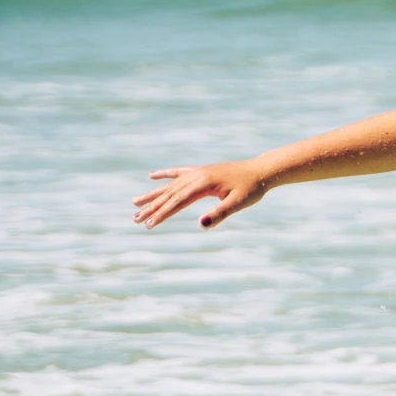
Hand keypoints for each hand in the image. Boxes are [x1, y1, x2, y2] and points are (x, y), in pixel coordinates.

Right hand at [131, 161, 267, 229]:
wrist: (261, 170)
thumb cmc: (252, 189)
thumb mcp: (238, 204)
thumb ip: (220, 214)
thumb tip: (201, 225)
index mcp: (203, 184)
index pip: (177, 202)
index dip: (162, 214)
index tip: (148, 224)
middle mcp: (196, 176)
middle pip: (169, 194)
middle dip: (151, 207)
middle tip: (134, 219)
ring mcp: (198, 172)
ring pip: (170, 185)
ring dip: (152, 194)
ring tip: (134, 202)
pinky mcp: (201, 171)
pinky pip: (178, 172)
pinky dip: (165, 174)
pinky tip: (151, 176)